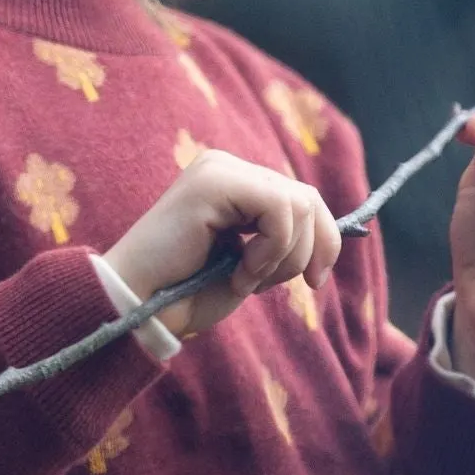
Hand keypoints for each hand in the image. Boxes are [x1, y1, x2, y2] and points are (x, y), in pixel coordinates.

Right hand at [103, 149, 341, 338]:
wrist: (139, 307)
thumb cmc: (187, 293)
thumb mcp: (251, 262)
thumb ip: (282, 238)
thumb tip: (335, 234)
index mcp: (234, 184)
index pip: (303, 198)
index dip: (322, 241)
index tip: (314, 282)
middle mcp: (227, 167)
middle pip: (308, 198)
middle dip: (308, 250)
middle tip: (271, 286)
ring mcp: (219, 170)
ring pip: (299, 204)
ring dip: (283, 257)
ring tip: (243, 278)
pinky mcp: (214, 181)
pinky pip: (279, 208)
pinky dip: (270, 250)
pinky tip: (237, 272)